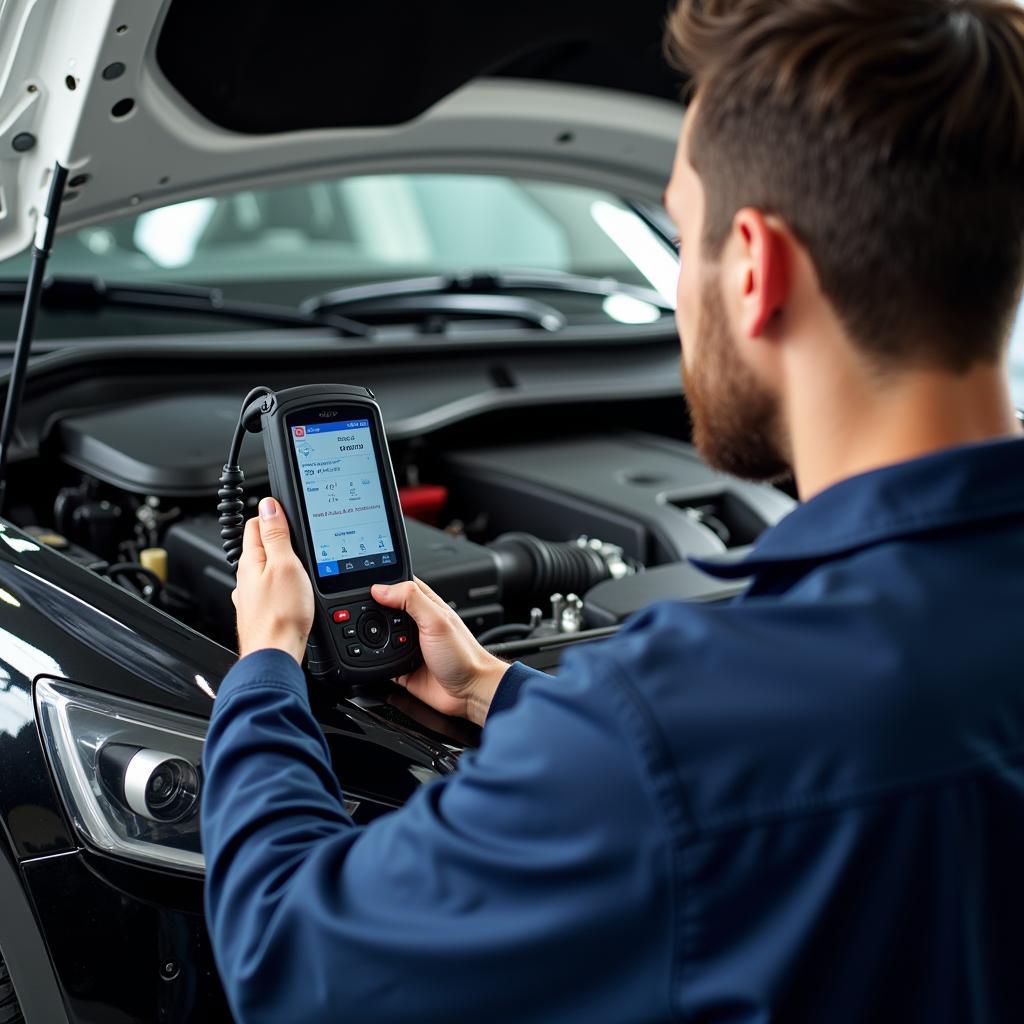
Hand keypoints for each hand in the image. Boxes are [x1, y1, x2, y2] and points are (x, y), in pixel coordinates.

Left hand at [233, 497, 314, 663]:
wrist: (275, 654)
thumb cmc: (280, 615)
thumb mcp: (284, 565)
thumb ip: (276, 535)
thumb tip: (268, 506)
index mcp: (250, 561)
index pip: (255, 523)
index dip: (272, 513)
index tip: (288, 512)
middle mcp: (246, 577)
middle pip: (260, 545)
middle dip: (276, 536)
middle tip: (296, 531)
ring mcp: (252, 596)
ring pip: (265, 568)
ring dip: (280, 560)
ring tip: (297, 558)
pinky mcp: (261, 611)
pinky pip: (270, 588)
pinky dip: (282, 582)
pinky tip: (293, 588)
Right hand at [371, 578, 508, 725]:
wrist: (469, 693)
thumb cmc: (463, 655)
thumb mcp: (437, 620)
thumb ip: (411, 599)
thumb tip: (381, 588)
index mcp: (425, 605)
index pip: (398, 585)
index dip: (381, 582)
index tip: (362, 586)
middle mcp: (415, 623)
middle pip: (383, 610)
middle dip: (370, 612)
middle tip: (358, 615)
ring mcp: (407, 645)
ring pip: (378, 635)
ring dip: (371, 637)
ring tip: (365, 636)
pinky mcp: (400, 666)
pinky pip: (379, 660)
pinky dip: (372, 659)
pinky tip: (370, 656)